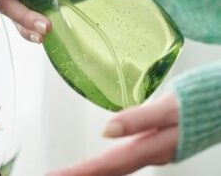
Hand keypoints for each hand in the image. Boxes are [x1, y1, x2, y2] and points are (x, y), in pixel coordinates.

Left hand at [47, 93, 178, 175]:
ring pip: (116, 166)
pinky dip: (106, 163)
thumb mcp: (171, 108)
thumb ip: (139, 119)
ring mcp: (154, 150)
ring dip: (91, 171)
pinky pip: (125, 158)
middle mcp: (149, 154)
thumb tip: (105, 131)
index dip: (78, 172)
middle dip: (79, 174)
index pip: (105, 165)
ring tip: (70, 172)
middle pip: (107, 170)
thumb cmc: (202, 102)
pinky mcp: (157, 142)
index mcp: (149, 147)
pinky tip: (101, 162)